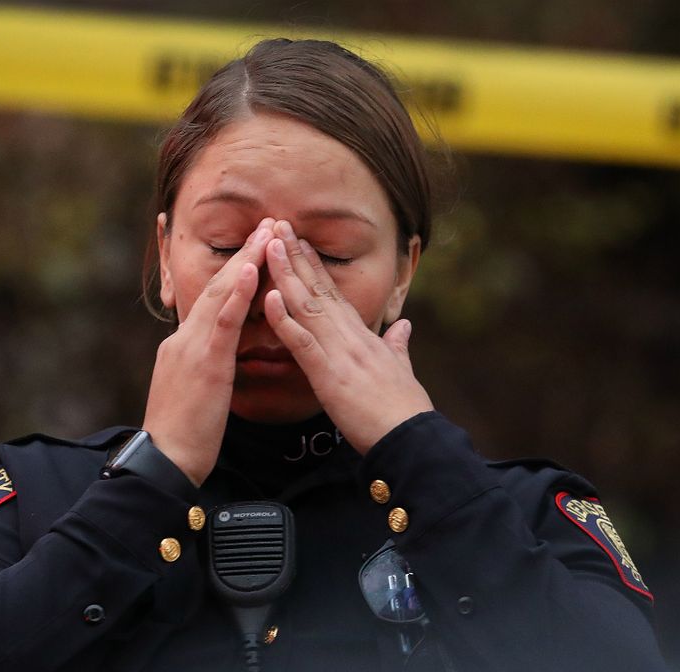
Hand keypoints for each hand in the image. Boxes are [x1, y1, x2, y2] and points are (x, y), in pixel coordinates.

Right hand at [142, 218, 273, 485]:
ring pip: (220, 295)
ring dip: (246, 261)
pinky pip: (223, 323)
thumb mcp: (194, 392)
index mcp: (184, 346)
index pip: (213, 300)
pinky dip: (237, 294)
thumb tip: (216, 355)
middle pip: (218, 287)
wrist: (164, 462)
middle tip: (270, 223)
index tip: (258, 245)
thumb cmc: (182, 437)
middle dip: (246, 253)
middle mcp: (185, 339)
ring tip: (268, 233)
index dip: (237, 270)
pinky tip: (252, 271)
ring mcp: (192, 349)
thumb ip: (204, 366)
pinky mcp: (204, 365)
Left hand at [262, 221, 432, 453]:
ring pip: (307, 305)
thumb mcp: (401, 370)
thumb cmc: (404, 409)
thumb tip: (404, 326)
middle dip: (295, 256)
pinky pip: (303, 342)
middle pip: (318, 289)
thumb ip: (398, 346)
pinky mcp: (329, 375)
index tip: (300, 242)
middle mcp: (350, 336)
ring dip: (286, 273)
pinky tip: (271, 296)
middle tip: (277, 225)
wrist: (410, 437)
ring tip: (268, 244)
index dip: (315, 266)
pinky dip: (285, 319)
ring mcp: (340, 352)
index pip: (334, 294)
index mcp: (363, 336)